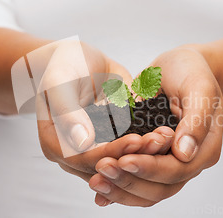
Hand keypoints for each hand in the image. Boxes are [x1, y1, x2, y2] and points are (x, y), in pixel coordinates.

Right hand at [35, 40, 172, 180]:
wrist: (79, 59)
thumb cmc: (64, 65)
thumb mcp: (60, 82)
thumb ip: (68, 112)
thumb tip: (82, 142)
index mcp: (55, 144)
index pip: (84, 158)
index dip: (111, 151)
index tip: (136, 139)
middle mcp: (76, 154)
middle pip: (107, 164)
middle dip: (135, 154)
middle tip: (160, 140)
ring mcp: (97, 150)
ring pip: (122, 160)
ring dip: (146, 152)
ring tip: (166, 136)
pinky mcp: (114, 141)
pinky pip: (132, 148)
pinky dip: (149, 143)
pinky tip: (167, 133)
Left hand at [89, 47, 222, 205]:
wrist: (182, 67)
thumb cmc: (192, 72)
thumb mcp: (199, 87)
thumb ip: (196, 119)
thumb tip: (184, 153)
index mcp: (205, 149)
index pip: (176, 170)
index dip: (149, 168)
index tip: (123, 160)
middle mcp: (188, 162)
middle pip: (160, 189)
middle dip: (129, 181)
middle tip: (102, 168)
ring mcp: (169, 164)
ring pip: (146, 192)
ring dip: (120, 189)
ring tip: (95, 180)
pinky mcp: (152, 160)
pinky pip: (137, 183)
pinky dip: (119, 190)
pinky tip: (99, 193)